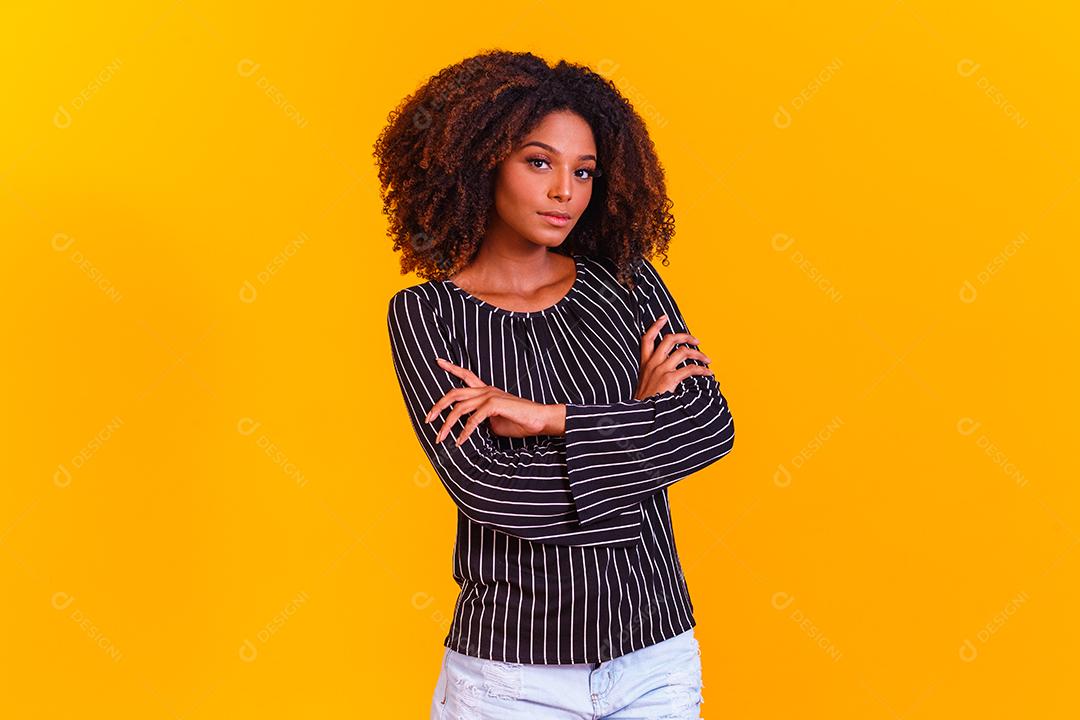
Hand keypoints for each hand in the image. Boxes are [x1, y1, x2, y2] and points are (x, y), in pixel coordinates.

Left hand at [424, 358, 558, 445]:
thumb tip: (470, 427)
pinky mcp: (494, 405)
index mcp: (486, 391)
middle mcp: (486, 390)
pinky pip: (473, 419)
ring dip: (447, 424)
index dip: (451, 368)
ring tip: (440, 438)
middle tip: (428, 419)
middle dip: (438, 405)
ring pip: (459, 408)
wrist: (540, 420)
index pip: (466, 375)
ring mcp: (489, 396)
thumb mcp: (495, 422)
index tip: (438, 361)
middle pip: (454, 393)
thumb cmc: (521, 422)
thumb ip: (481, 420)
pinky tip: (460, 441)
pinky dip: (464, 432)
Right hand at [633, 314, 713, 399]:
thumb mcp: (644, 384)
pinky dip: (702, 370)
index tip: (664, 317)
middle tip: (696, 340)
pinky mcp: (670, 378)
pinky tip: (708, 373)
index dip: (655, 326)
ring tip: (707, 359)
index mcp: (645, 364)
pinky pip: (690, 368)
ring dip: (699, 354)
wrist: (642, 416)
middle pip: (669, 339)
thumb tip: (671, 371)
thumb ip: (653, 374)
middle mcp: (652, 363)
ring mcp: (661, 370)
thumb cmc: (645, 403)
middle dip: (685, 336)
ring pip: (683, 351)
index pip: (647, 338)